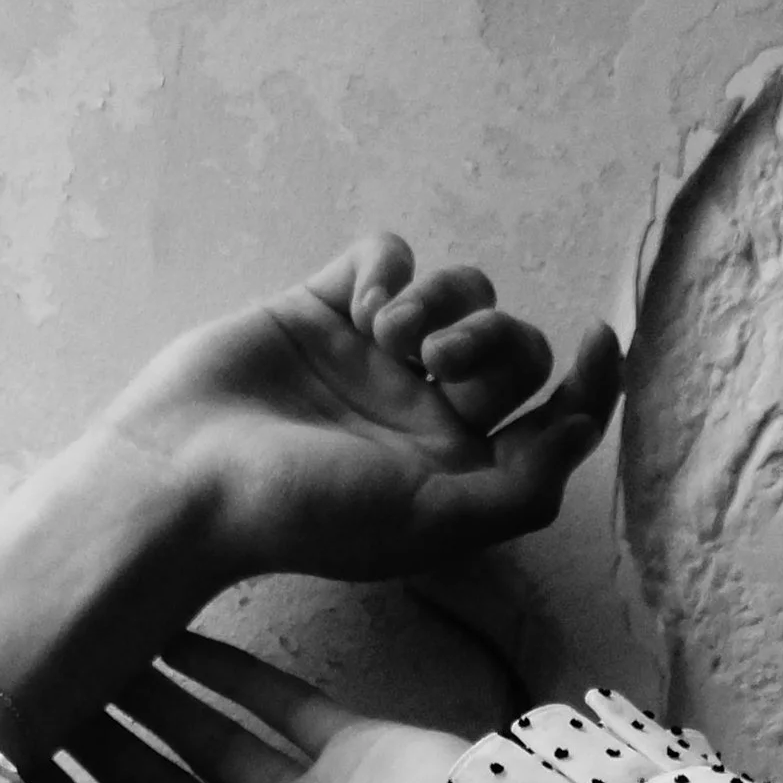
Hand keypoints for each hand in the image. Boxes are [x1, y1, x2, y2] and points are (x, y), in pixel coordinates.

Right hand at [95, 233, 621, 584]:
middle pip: (514, 348)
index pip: (553, 418)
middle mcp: (425, 417)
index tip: (598, 338)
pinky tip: (358, 306)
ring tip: (388, 336)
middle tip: (436, 365)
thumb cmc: (303, 516)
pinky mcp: (324, 309)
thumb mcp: (432, 525)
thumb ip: (523, 488)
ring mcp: (375, 360)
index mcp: (458, 474)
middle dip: (494, 339)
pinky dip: (387, 269)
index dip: (591, 380)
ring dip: (442, 301)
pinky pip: (387, 258)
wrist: (185, 480)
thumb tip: (582, 426)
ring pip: (461, 294)